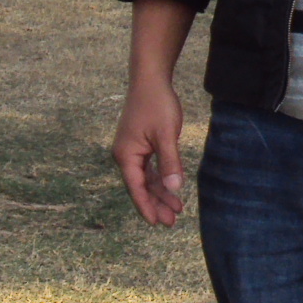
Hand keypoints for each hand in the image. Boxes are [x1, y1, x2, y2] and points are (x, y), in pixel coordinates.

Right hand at [112, 72, 188, 224]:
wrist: (150, 79)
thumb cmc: (157, 104)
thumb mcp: (167, 135)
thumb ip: (170, 163)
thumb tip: (174, 189)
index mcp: (126, 155)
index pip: (136, 188)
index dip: (146, 206)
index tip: (157, 223)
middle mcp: (125, 155)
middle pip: (140, 186)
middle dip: (156, 204)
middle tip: (172, 222)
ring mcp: (132, 150)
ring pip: (146, 178)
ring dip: (160, 193)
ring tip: (177, 209)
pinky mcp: (140, 144)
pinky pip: (149, 168)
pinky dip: (160, 178)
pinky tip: (171, 188)